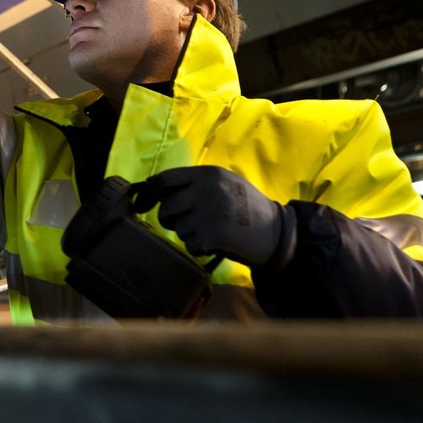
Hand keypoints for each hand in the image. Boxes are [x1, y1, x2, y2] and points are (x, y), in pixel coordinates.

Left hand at [138, 166, 292, 267]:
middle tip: (187, 223)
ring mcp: (207, 213)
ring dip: (189, 234)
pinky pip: (190, 245)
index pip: (165, 179)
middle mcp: (205, 190)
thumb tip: (157, 188)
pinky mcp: (211, 235)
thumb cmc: (249, 207)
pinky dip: (199, 248)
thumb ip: (196, 183)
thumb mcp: (226, 183)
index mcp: (208, 174)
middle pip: (166, 207)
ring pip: (177, 228)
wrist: (277, 232)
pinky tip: (216, 243)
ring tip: (211, 231)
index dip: (151, 192)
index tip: (145, 202)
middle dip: (171, 219)